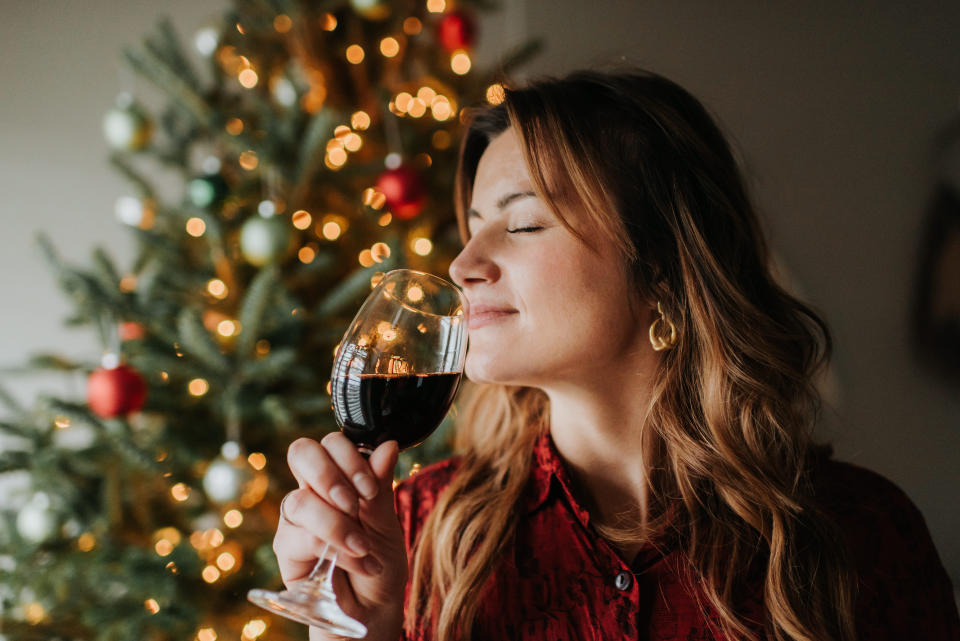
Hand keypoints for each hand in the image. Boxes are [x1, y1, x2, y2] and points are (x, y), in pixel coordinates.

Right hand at [274, 434, 405, 640]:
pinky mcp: (287, 548)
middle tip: (356, 503)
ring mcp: (297, 519)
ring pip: (301, 500)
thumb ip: (380, 486)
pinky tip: (356, 561)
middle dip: (330, 474)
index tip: (370, 487)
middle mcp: (314, 492)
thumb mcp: (387, 523)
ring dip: (338, 524)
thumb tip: (387, 445)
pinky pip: (302, 537)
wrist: (372, 610)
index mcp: (341, 478)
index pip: (330, 444)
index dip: (347, 456)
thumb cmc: (379, 563)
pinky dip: (335, 548)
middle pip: (301, 452)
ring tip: (364, 547)